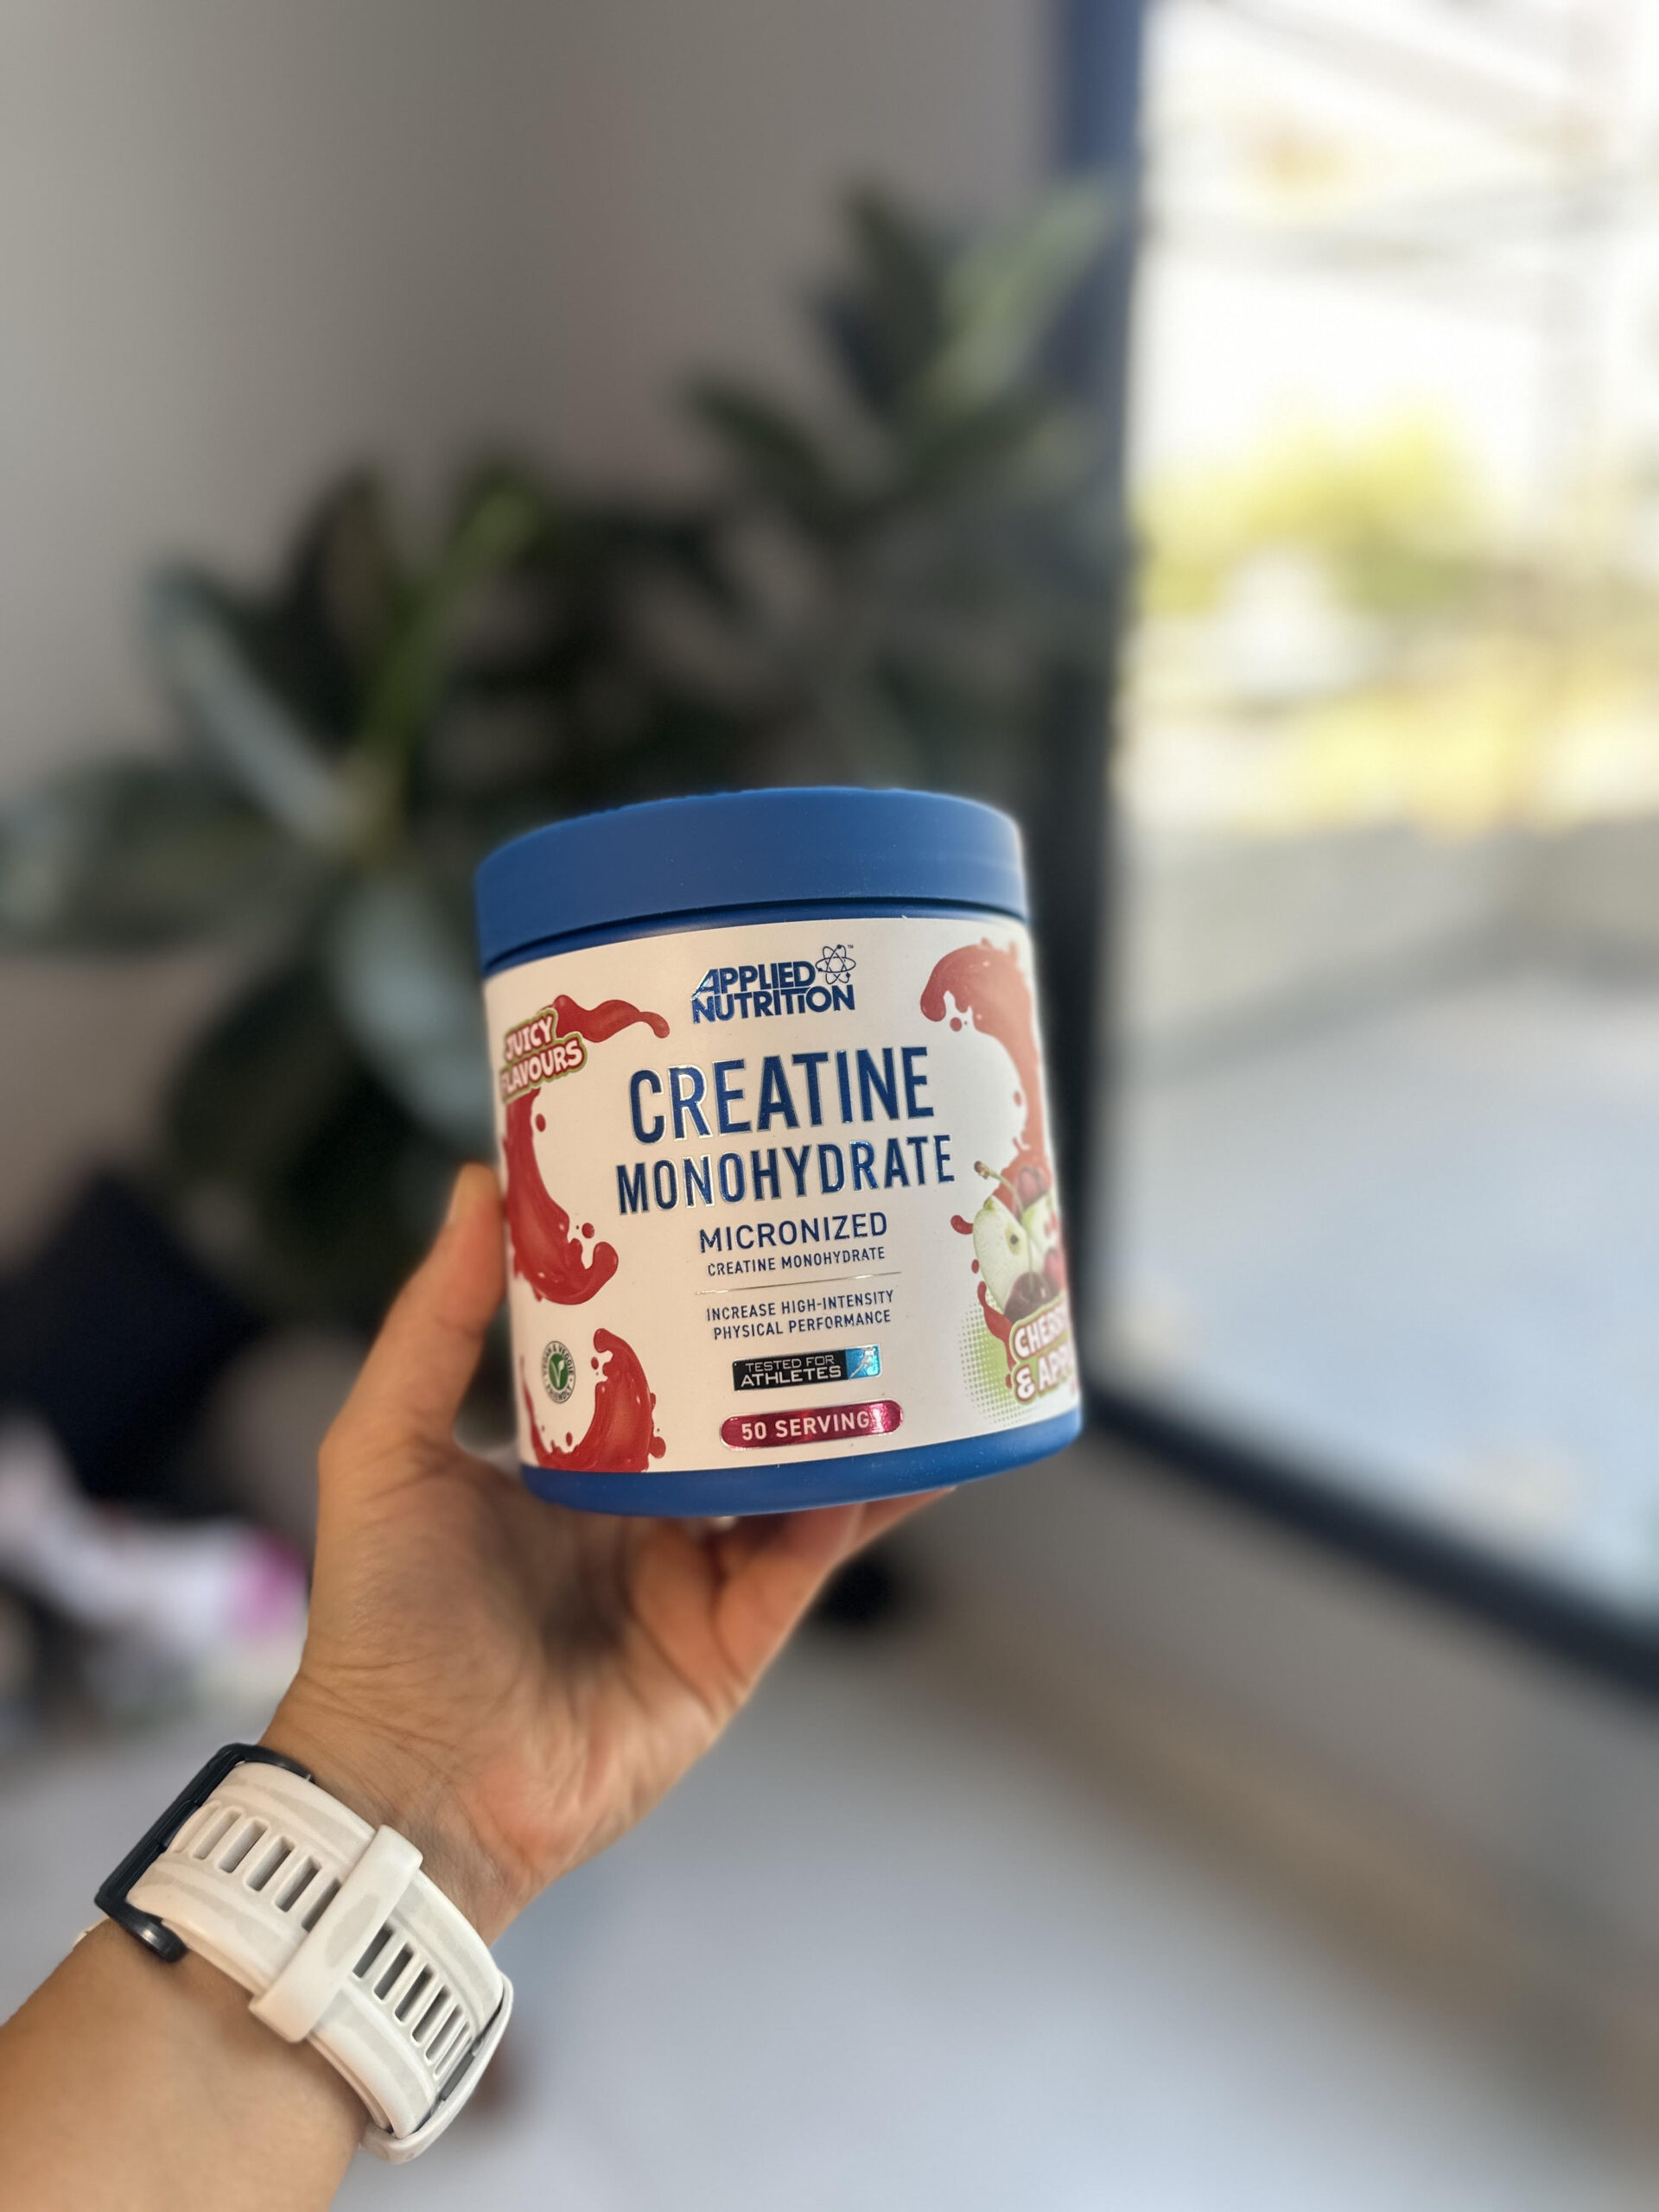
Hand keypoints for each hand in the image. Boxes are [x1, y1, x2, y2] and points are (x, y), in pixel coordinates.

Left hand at [265, 1165, 937, 1939]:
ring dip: (846, 1432)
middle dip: (792, 1356)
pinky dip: (839, 1514)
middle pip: (737, 1420)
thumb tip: (476, 1184)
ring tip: (910, 1357)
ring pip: (790, 1489)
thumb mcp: (386, 1448)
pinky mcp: (726, 1648)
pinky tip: (881, 1457)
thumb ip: (435, 1323)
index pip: (651, 1366)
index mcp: (570, 1467)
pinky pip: (797, 1567)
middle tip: (852, 1269)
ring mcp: (690, 1583)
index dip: (695, 1301)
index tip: (738, 1219)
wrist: (413, 1784)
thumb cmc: (384, 1617)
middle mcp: (640, 1518)